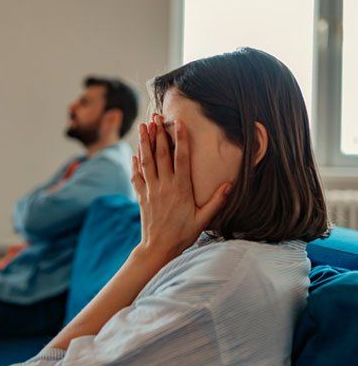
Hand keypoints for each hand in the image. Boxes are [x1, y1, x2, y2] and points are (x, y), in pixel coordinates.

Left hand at [131, 115, 231, 261]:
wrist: (158, 248)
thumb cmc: (183, 234)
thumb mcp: (203, 220)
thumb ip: (216, 201)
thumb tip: (230, 184)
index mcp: (181, 188)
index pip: (181, 158)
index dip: (180, 139)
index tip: (178, 123)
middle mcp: (164, 186)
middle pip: (160, 154)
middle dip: (158, 133)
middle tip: (155, 117)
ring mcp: (151, 190)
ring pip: (146, 161)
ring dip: (144, 142)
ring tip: (143, 126)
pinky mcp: (141, 197)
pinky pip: (136, 176)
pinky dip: (135, 163)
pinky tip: (135, 153)